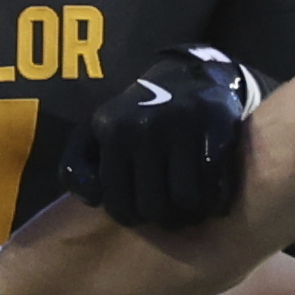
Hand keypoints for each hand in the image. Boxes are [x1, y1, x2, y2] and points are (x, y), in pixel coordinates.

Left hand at [63, 46, 261, 227]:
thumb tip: (95, 198)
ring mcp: (182, 124)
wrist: (188, 75)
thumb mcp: (96, 131)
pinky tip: (213, 195)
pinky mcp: (217, 125)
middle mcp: (143, 127)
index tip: (142, 212)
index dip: (132, 218)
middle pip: (153, 206)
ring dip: (191, 214)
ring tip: (192, 210)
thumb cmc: (138, 115)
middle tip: (171, 213)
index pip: (118, 203)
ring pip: (186, 199)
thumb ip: (78, 166)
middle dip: (163, 219)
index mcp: (111, 131)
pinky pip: (216, 183)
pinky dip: (217, 198)